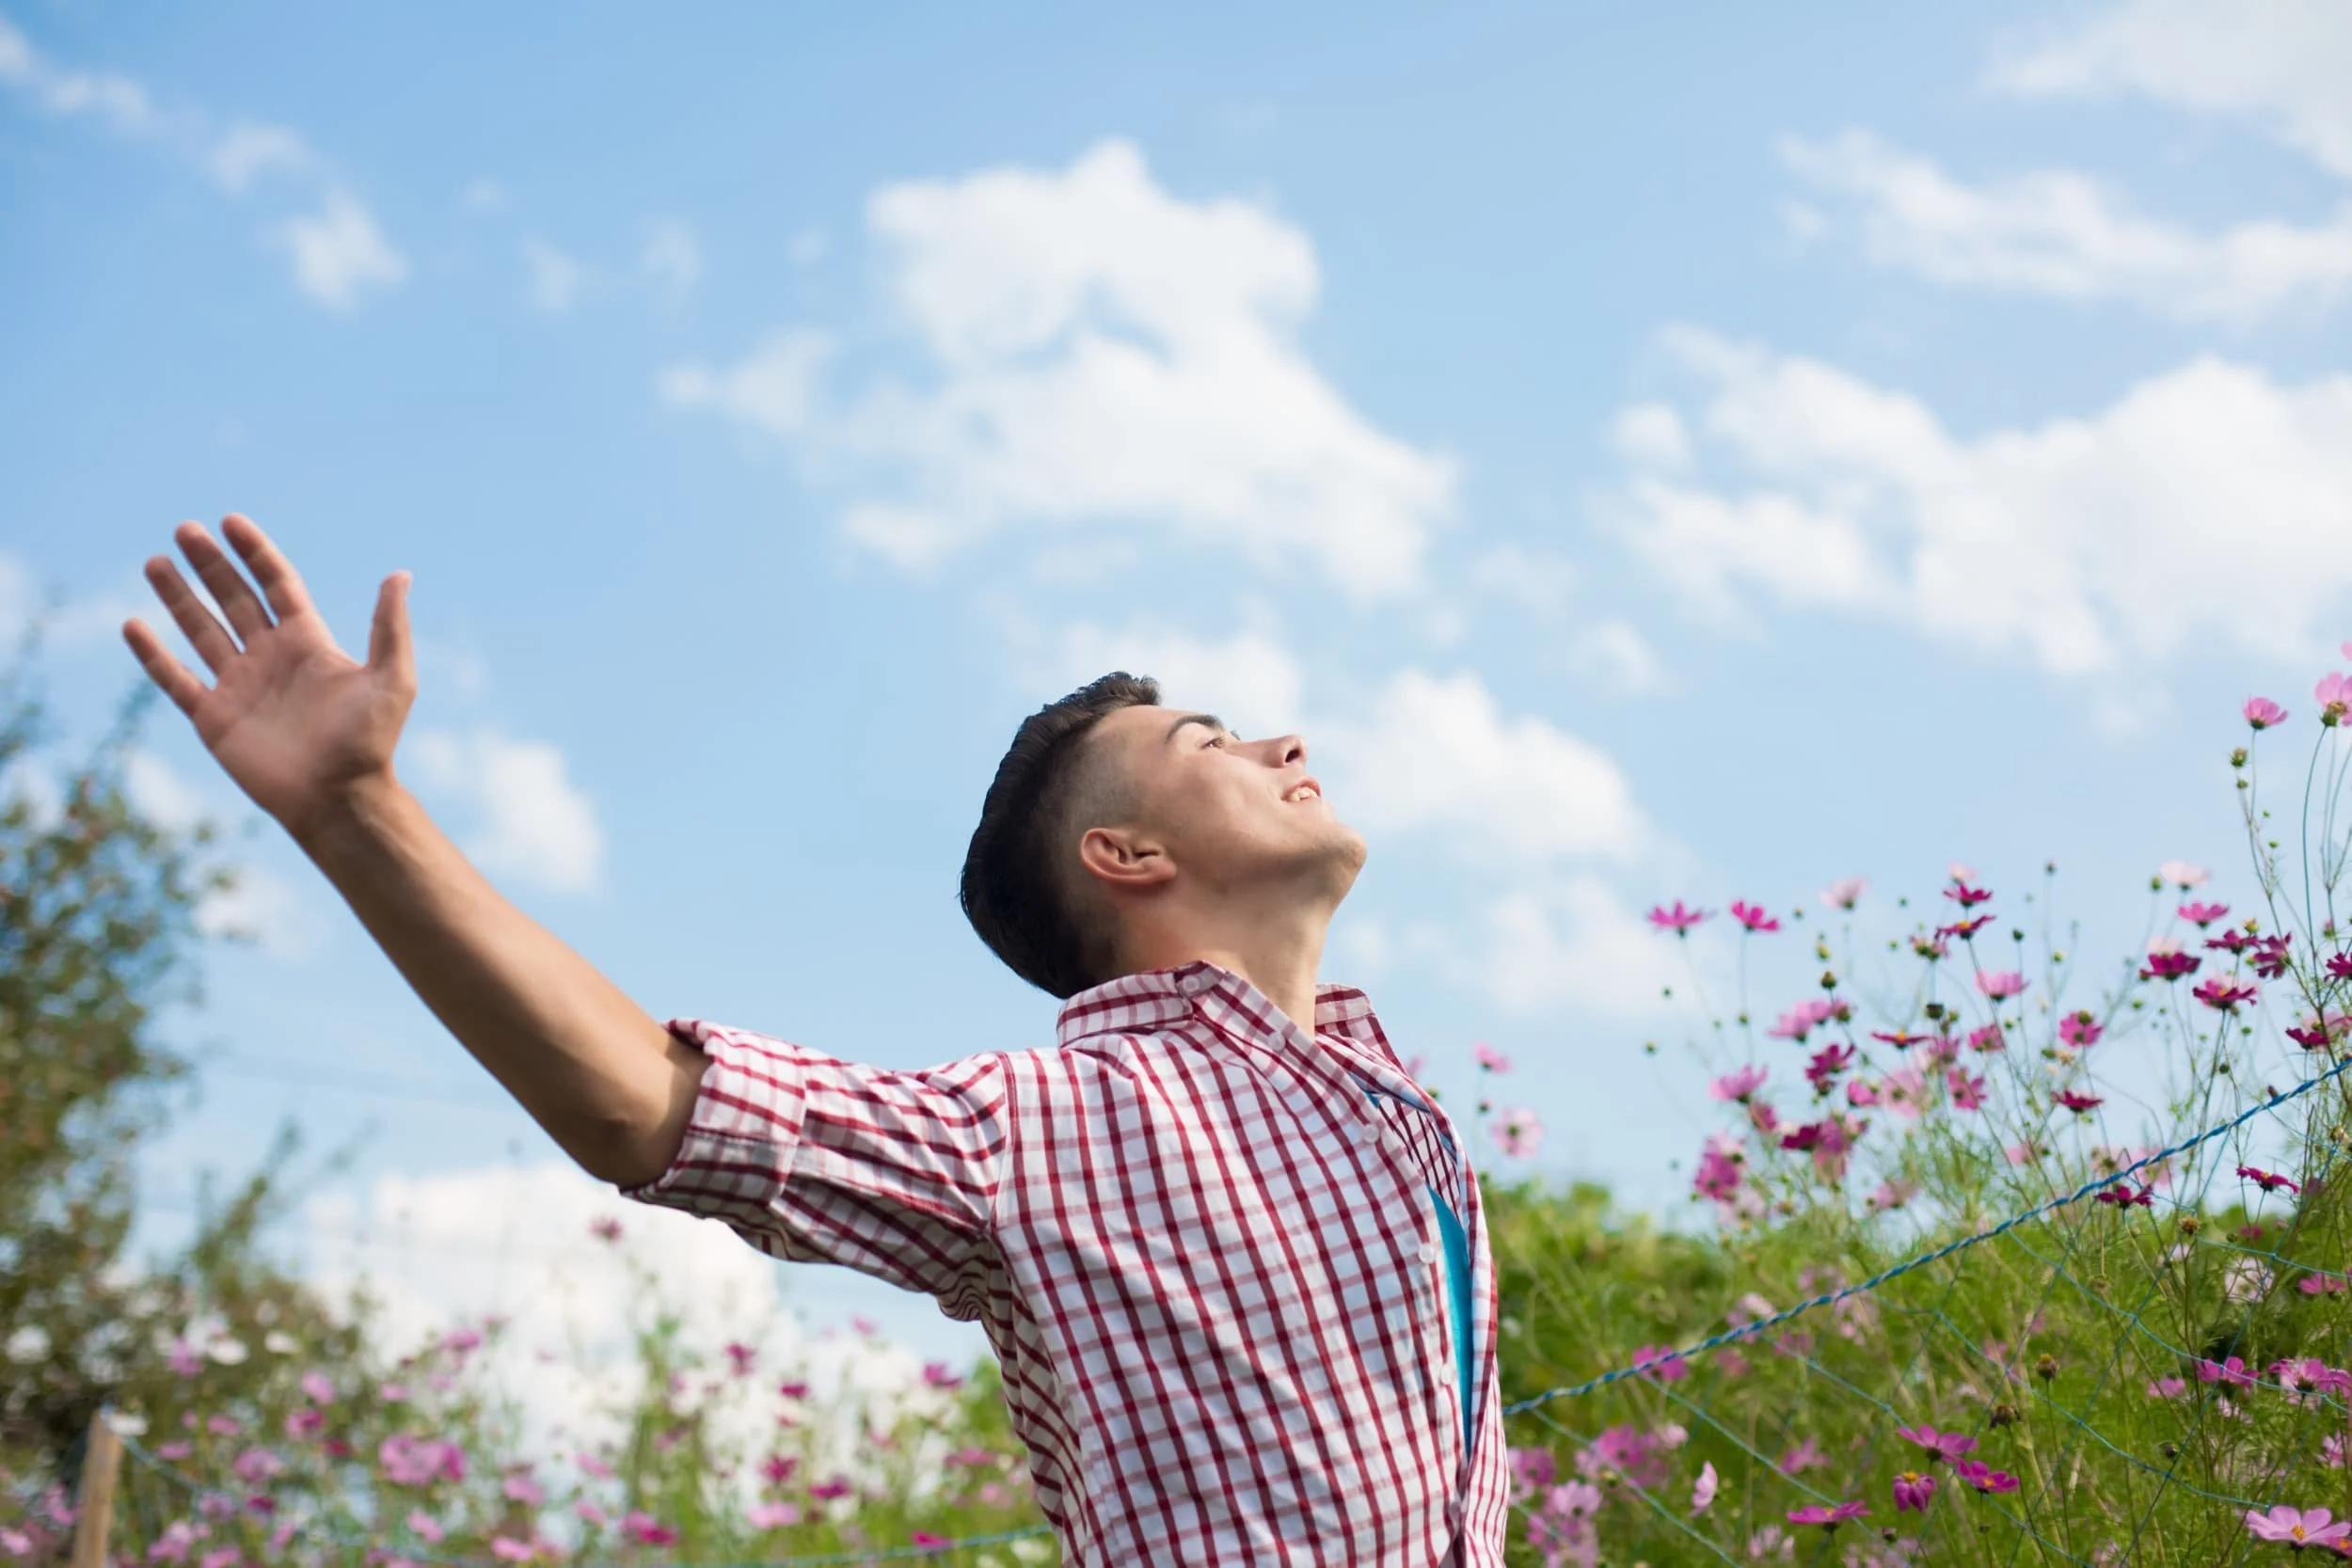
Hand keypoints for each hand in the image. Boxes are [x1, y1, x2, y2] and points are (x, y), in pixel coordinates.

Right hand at [123, 515, 415, 841]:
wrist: (339, 799)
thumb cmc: (370, 741)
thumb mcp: (390, 679)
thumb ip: (389, 627)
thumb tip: (400, 574)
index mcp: (308, 643)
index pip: (277, 585)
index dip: (255, 553)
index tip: (231, 521)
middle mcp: (270, 658)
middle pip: (233, 599)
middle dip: (210, 565)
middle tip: (185, 528)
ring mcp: (239, 686)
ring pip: (201, 630)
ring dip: (178, 597)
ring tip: (155, 562)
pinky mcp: (214, 718)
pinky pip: (177, 680)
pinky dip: (154, 655)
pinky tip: (133, 625)